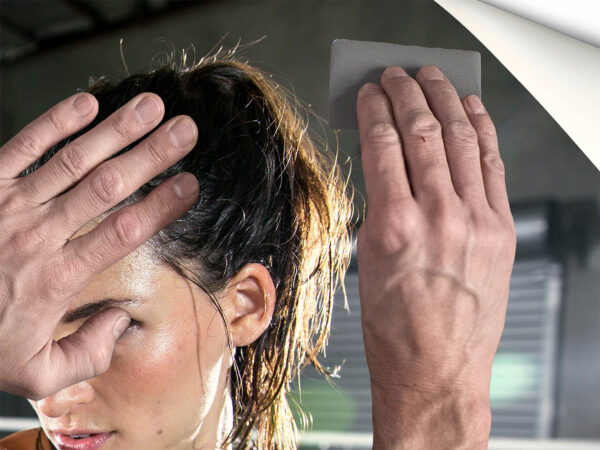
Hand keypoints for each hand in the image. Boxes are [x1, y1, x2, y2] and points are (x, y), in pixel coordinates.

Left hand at [0, 92, 198, 399]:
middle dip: (152, 155)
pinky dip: (54, 123)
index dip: (162, 205)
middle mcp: (39, 235)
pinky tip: (87, 102)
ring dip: (117, 130)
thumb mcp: (36, 373)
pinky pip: (24, 147)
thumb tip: (120, 321)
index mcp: (57, 277)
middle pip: (108, 187)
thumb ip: (87, 354)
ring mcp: (10, 205)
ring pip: (74, 161)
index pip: (123, 232)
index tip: (191, 184)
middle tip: (187, 130)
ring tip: (152, 106)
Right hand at [356, 66, 515, 448]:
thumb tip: (387, 161)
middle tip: (395, 74)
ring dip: (444, 100)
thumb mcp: (369, 260)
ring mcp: (476, 221)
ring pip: (459, 140)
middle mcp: (438, 217)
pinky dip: (480, 130)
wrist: (436, 371)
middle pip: (421, 132)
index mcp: (393, 227)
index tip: (369, 93)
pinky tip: (469, 109)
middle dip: (406, 93)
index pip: (382, 145)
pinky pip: (492, 165)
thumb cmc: (394, 326)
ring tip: (431, 78)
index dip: (374, 110)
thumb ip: (381, 204)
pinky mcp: (501, 229)